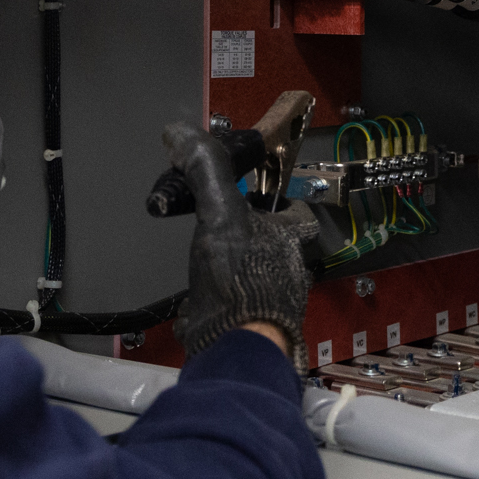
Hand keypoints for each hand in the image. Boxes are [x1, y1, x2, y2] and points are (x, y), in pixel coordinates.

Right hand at [163, 118, 309, 357]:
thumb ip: (205, 170)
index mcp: (290, 239)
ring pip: (256, 276)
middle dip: (248, 236)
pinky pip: (234, 308)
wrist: (234, 346)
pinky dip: (215, 302)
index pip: (296, 211)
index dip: (278, 199)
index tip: (257, 190)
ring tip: (205, 262)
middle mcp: (286, 270)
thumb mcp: (220, 211)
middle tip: (220, 226)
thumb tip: (182, 133)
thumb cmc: (242, 280)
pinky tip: (196, 300)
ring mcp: (269, 301)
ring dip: (233, 269)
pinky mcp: (247, 326)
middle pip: (273, 245)